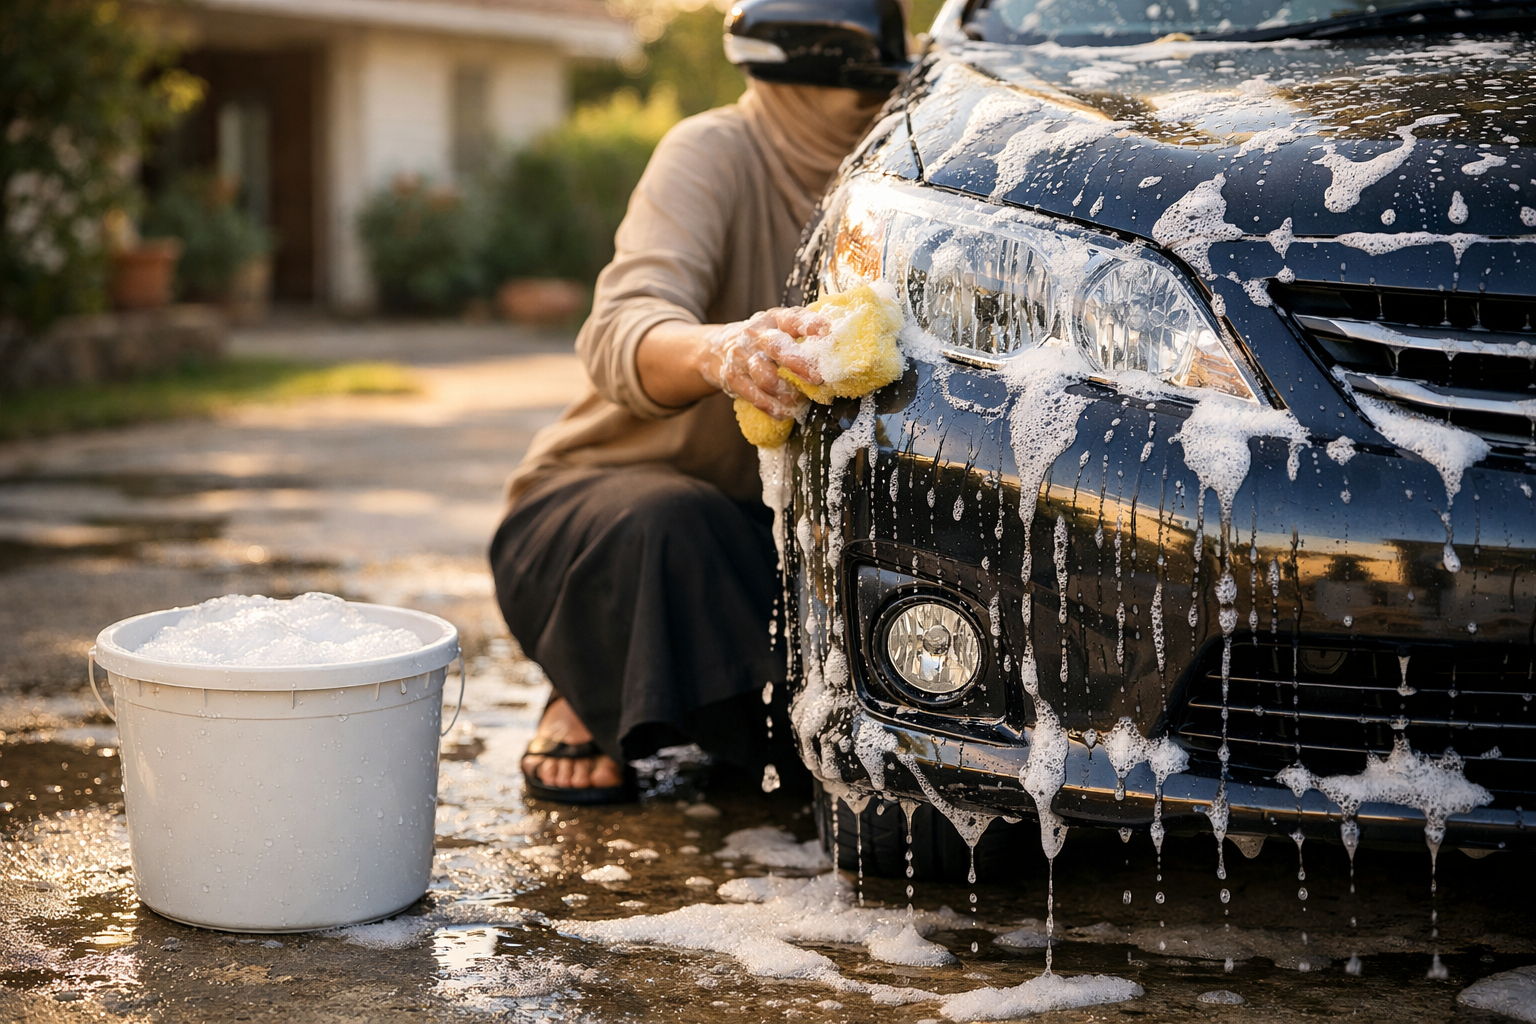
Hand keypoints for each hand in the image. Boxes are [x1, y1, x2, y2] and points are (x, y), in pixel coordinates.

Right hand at [700, 307, 829, 419]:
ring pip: (765, 376)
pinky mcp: (733, 378)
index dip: (809, 324)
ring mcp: (742, 356)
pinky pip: (754, 396)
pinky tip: (785, 412)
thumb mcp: (780, 327)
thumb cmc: (763, 340)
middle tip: (817, 378)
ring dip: (786, 392)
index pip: (793, 319)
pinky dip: (772, 407)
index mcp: (774, 319)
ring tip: (799, 400)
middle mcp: (757, 335)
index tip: (825, 331)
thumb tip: (841, 344)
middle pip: (777, 348)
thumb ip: (803, 333)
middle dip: (799, 364)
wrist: (718, 348)